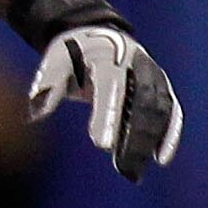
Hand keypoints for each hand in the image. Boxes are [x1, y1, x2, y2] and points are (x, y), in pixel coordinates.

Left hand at [28, 25, 181, 179]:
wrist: (98, 35)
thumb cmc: (71, 54)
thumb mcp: (54, 61)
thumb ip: (48, 85)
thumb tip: (36, 114)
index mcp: (108, 57)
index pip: (112, 88)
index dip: (108, 116)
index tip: (102, 145)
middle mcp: (137, 65)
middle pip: (142, 103)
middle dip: (134, 137)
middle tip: (122, 168)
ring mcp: (153, 76)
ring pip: (159, 110)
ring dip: (150, 141)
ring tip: (134, 171)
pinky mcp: (162, 88)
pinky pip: (172, 111)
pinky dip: (170, 134)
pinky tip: (161, 159)